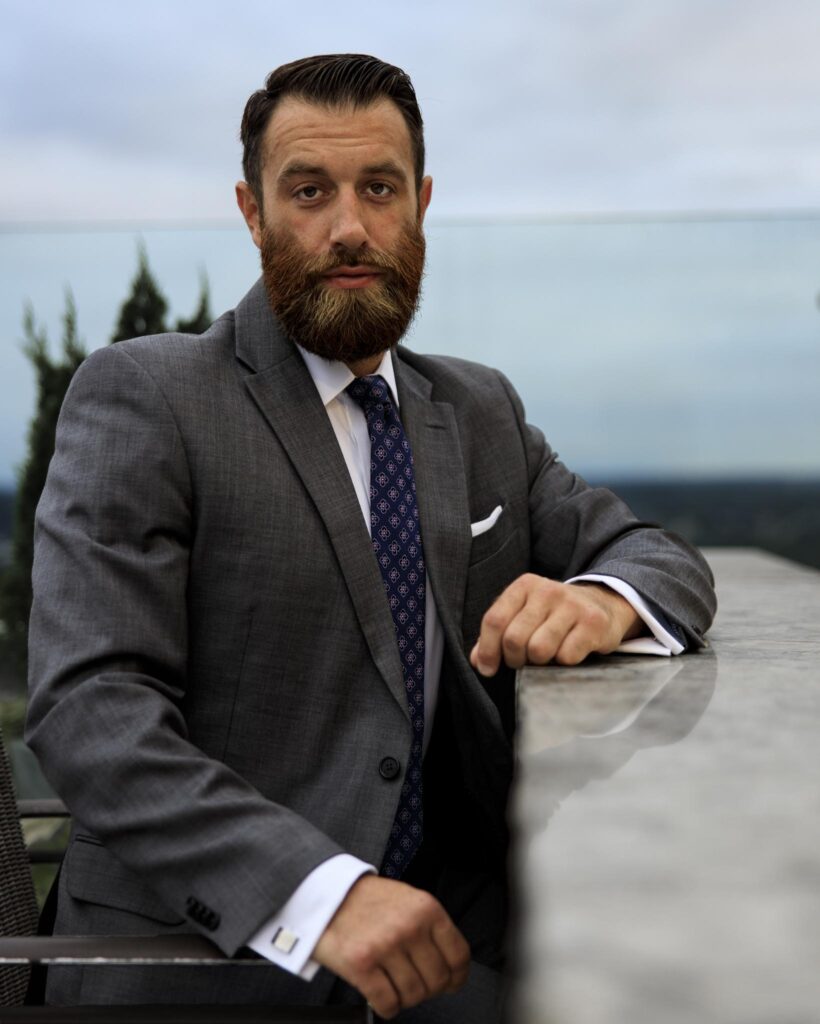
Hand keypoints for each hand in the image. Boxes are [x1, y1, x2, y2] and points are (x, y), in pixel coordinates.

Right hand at [312, 874, 469, 1018]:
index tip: (451, 983)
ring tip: (395, 986)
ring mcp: (385, 946)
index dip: (457, 976)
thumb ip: (430, 927)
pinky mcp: (361, 965)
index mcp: (426, 909)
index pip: (459, 955)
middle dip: (428, 989)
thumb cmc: (368, 900)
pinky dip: (387, 1007)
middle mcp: (409, 927)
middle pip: (437, 980)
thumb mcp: (408, 900)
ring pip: (414, 995)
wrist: (326, 893)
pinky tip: (382, 996)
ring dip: (406, 998)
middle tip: (416, 984)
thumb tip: (450, 965)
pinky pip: (388, 1003)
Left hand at [469, 575, 641, 675]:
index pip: (494, 620)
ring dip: (540, 662)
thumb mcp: (523, 615)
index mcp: (524, 585)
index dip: (488, 650)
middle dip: (515, 659)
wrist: (602, 605)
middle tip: (524, 661)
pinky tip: (568, 652)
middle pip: (514, 638)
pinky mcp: (593, 622)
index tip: (488, 669)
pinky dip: (564, 662)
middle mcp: (547, 590)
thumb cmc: (553, 615)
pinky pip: (566, 656)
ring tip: (546, 655)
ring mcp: (572, 605)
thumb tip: (478, 662)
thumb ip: (497, 635)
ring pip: (539, 649)